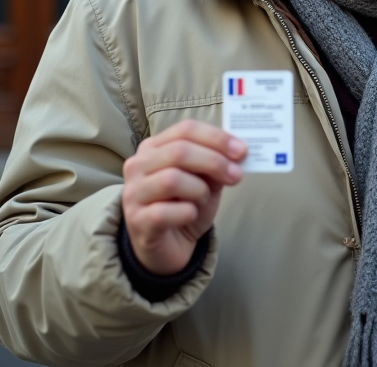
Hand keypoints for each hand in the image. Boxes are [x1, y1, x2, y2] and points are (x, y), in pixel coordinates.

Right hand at [121, 120, 245, 274]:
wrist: (168, 246)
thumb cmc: (185, 205)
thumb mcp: (205, 180)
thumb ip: (216, 164)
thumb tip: (238, 152)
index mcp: (154, 147)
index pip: (186, 130)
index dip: (217, 138)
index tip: (242, 151)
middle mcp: (138, 165)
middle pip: (179, 151)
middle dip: (214, 162)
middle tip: (236, 176)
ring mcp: (134, 193)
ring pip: (171, 179)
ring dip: (199, 190)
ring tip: (203, 200)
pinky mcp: (136, 220)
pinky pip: (164, 212)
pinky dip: (186, 213)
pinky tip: (190, 215)